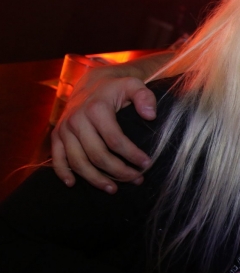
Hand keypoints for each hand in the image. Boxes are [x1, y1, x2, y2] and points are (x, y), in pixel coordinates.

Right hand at [51, 67, 156, 193]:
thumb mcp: (134, 85)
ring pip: (78, 162)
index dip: (131, 155)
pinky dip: (63, 173)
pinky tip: (73, 184)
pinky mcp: (57, 135)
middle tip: (136, 179)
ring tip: (113, 189)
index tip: (147, 164)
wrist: (91, 83)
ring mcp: (65, 129)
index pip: (115, 139)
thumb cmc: (116, 88)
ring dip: (95, 179)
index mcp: (96, 109)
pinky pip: (56, 158)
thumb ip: (145, 97)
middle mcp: (77, 120)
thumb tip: (150, 116)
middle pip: (97, 155)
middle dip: (118, 171)